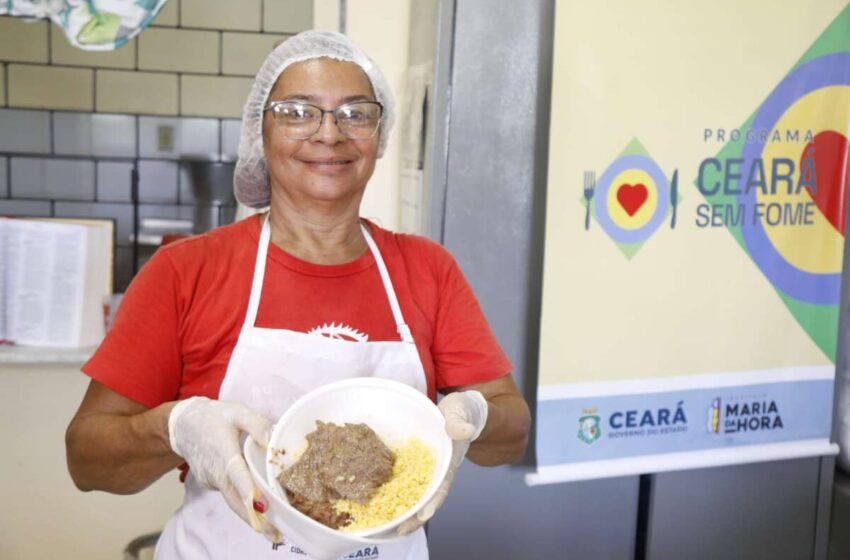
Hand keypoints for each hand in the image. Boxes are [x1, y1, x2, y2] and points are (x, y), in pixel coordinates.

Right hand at [168, 396, 280, 541]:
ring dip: (251, 514)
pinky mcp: (210, 484)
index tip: (260, 508)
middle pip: (235, 499)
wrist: (184, 425)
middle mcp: (215, 471)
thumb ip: (257, 424)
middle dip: (255, 518)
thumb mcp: (237, 411)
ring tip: (274, 530)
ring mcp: (211, 480)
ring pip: (233, 499)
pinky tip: (260, 505)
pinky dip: (243, 501)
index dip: (248, 491)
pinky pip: (230, 493)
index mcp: (223, 451)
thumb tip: (272, 441)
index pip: (236, 473)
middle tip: (275, 535)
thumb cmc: (215, 417)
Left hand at [397, 391, 487, 534]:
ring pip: (415, 492)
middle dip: (415, 515)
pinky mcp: (414, 464)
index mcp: (450, 460)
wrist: (457, 411)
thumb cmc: (461, 411)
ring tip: (387, 524)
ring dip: (403, 509)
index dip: (435, 499)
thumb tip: (464, 431)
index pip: (443, 483)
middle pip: (427, 497)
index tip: (426, 514)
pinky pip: (403, 479)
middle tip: (399, 529)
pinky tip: (379, 501)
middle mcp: (438, 469)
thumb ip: (460, 421)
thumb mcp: (461, 411)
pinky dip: (394, 491)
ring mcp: (426, 468)